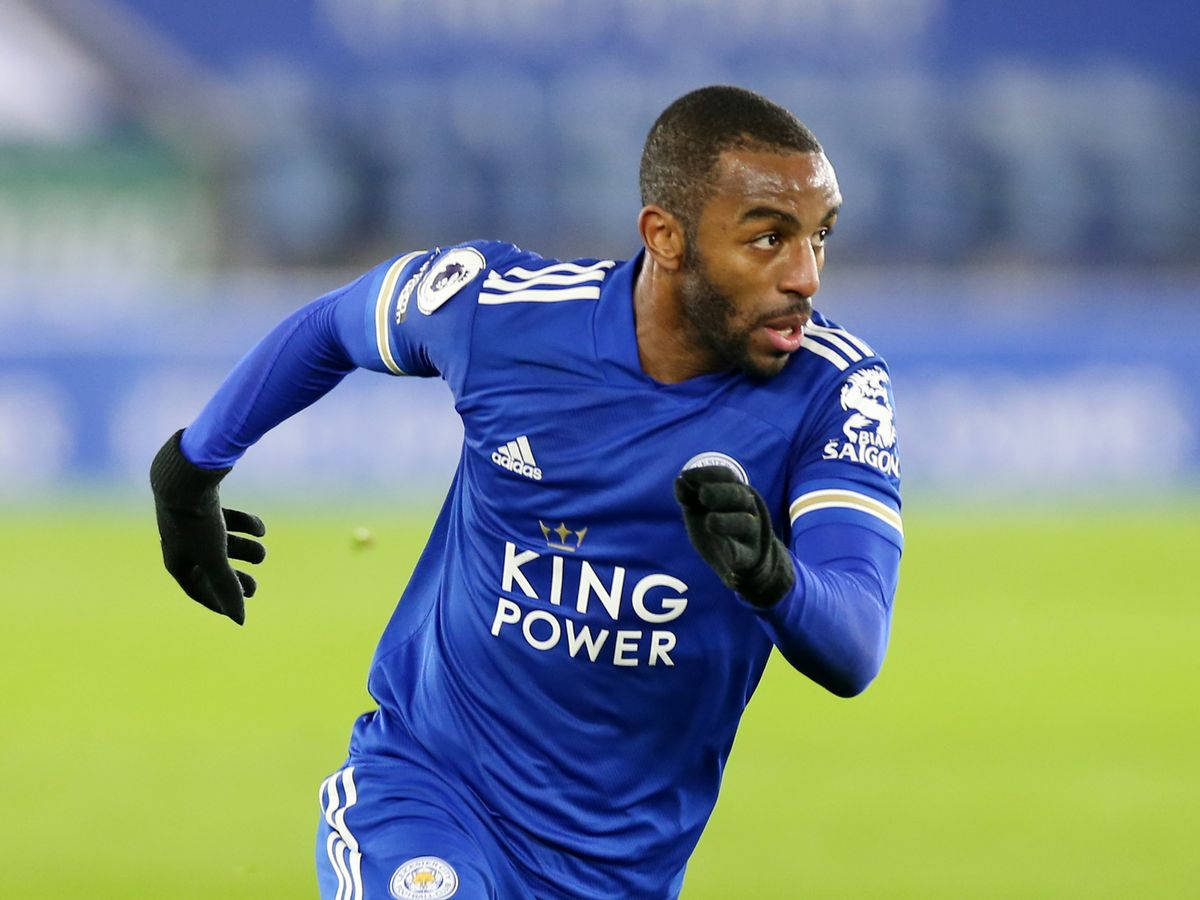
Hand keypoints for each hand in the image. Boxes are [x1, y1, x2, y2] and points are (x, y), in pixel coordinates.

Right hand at [150, 430, 265, 624]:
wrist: (186, 473)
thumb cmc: (196, 520)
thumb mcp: (214, 557)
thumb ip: (227, 587)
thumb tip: (241, 620)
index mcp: (178, 561)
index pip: (198, 590)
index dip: (218, 603)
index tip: (238, 612)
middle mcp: (182, 544)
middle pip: (210, 569)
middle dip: (233, 579)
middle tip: (254, 589)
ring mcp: (192, 522)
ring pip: (222, 543)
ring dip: (244, 550)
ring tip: (263, 553)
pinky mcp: (204, 502)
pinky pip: (225, 520)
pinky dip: (244, 526)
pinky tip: (261, 530)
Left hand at [673, 465, 793, 607]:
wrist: (745, 560)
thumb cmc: (720, 527)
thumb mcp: (700, 510)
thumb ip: (690, 496)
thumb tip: (679, 481)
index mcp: (735, 493)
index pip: (727, 476)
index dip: (708, 473)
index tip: (685, 475)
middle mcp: (746, 510)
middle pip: (739, 496)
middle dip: (720, 492)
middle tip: (703, 494)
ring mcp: (749, 534)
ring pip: (745, 523)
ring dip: (727, 521)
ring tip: (710, 521)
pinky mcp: (747, 558)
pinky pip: (743, 555)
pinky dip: (735, 554)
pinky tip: (728, 555)